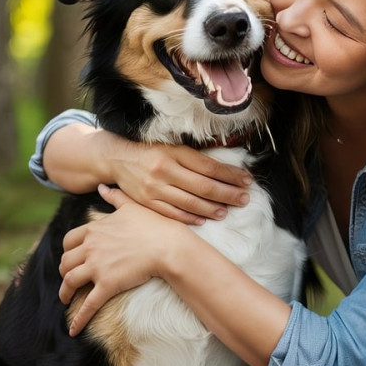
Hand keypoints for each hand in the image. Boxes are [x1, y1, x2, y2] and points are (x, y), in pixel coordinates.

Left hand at [58, 184, 186, 335]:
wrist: (168, 245)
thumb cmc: (154, 225)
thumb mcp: (131, 206)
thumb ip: (114, 197)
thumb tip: (103, 187)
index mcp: (95, 229)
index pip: (69, 241)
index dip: (67, 251)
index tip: (71, 258)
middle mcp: (91, 248)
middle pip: (65, 262)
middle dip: (64, 272)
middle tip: (68, 280)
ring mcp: (98, 267)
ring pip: (70, 281)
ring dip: (65, 292)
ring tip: (66, 299)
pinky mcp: (107, 285)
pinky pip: (87, 305)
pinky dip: (78, 319)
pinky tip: (73, 330)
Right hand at [105, 136, 252, 224]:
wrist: (119, 159)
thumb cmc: (152, 152)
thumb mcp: (173, 147)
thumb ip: (195, 158)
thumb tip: (225, 170)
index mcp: (174, 153)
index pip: (209, 166)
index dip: (230, 175)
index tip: (246, 180)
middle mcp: (164, 170)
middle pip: (203, 186)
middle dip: (227, 193)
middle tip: (244, 198)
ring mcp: (155, 188)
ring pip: (189, 202)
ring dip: (212, 208)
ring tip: (227, 210)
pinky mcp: (147, 202)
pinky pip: (173, 213)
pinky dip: (191, 217)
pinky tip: (204, 219)